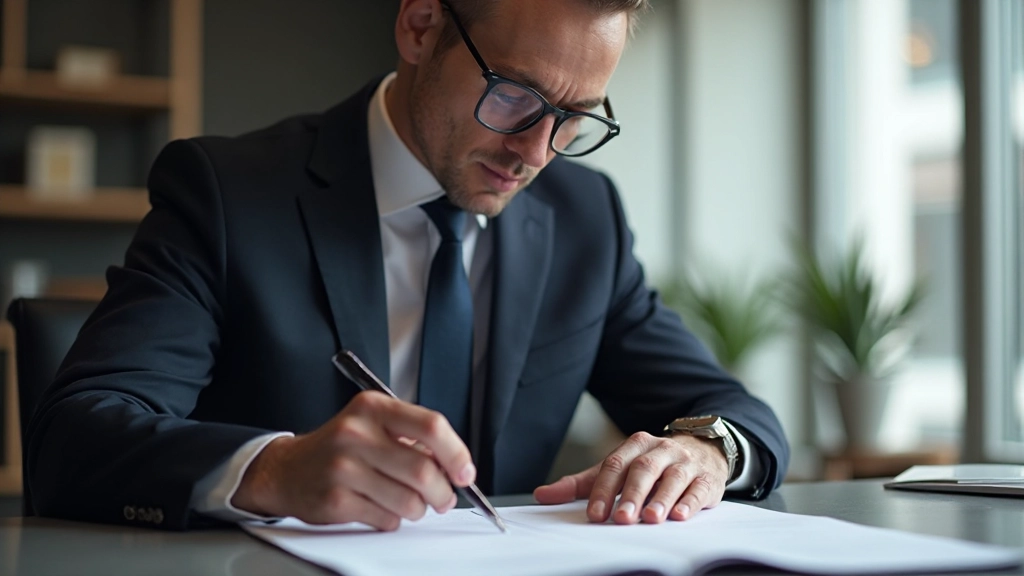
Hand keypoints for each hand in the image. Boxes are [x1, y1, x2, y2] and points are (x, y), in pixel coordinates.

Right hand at [232, 391, 475, 530]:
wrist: (286, 469)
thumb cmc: (340, 447)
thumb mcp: (373, 424)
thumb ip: (413, 437)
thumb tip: (455, 467)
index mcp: (373, 407)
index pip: (431, 426)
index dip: (456, 453)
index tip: (464, 472)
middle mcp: (357, 433)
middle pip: (423, 470)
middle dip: (442, 492)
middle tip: (443, 498)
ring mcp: (344, 467)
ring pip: (409, 501)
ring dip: (418, 509)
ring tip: (409, 503)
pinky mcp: (336, 500)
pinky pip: (386, 519)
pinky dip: (393, 519)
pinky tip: (380, 507)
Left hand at [534, 432, 727, 523]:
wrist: (701, 450)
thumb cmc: (651, 465)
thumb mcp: (618, 469)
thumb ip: (582, 484)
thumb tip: (543, 495)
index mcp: (635, 445)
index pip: (615, 465)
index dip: (604, 490)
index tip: (595, 514)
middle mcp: (661, 450)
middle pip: (643, 469)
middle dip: (632, 495)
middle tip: (622, 518)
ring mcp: (685, 463)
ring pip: (672, 478)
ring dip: (661, 499)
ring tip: (651, 519)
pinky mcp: (707, 479)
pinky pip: (699, 488)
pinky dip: (690, 503)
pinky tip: (680, 516)